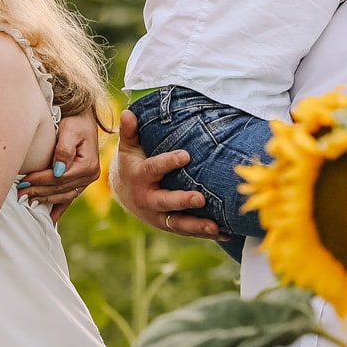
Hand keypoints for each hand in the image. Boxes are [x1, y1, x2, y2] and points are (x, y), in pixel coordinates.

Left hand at [20, 114, 100, 222]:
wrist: (84, 119)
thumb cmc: (76, 122)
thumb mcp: (70, 130)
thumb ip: (64, 150)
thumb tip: (57, 170)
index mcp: (88, 165)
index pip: (59, 178)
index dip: (40, 181)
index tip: (23, 181)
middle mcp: (90, 176)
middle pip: (60, 188)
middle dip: (39, 192)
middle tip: (19, 194)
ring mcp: (87, 181)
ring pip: (63, 195)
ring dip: (45, 199)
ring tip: (27, 201)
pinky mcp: (81, 182)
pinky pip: (69, 197)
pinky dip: (58, 208)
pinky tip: (49, 219)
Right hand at [111, 111, 222, 239]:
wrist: (123, 193)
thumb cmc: (131, 164)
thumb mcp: (127, 147)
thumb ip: (129, 131)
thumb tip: (128, 112)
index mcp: (138, 176)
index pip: (153, 169)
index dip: (168, 162)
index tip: (185, 155)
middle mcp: (147, 199)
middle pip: (165, 202)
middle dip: (182, 202)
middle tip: (200, 199)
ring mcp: (157, 215)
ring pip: (177, 223)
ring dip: (197, 225)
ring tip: (215, 226)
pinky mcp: (167, 225)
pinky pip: (186, 231)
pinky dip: (204, 233)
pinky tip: (224, 233)